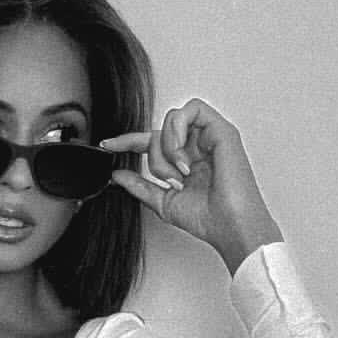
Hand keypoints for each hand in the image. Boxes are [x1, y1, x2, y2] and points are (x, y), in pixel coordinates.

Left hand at [100, 99, 282, 274]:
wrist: (229, 226)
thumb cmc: (207, 218)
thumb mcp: (163, 202)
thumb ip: (140, 186)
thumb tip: (117, 175)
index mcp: (185, 161)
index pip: (152, 142)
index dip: (128, 141)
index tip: (108, 146)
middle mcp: (196, 146)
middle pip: (159, 131)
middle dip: (155, 157)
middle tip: (169, 179)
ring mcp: (209, 136)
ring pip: (173, 117)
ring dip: (168, 145)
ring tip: (180, 170)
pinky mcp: (221, 130)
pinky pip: (191, 110)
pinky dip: (179, 130)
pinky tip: (184, 155)